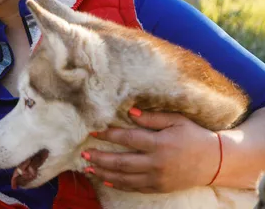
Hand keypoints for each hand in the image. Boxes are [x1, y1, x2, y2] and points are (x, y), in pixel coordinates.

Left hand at [83, 108, 220, 192]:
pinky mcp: (159, 188)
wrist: (215, 162)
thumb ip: (152, 117)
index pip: (129, 138)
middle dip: (100, 158)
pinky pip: (134, 187)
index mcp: (160, 143)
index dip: (109, 134)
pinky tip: (105, 180)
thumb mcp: (176, 120)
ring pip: (125, 177)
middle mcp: (157, 162)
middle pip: (122, 161)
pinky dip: (118, 184)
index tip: (93, 131)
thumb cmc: (194, 135)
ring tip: (87, 167)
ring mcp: (158, 178)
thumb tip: (130, 111)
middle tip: (83, 154)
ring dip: (104, 173)